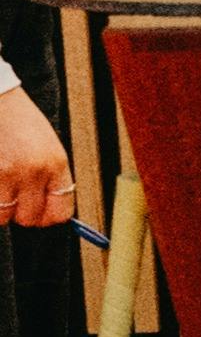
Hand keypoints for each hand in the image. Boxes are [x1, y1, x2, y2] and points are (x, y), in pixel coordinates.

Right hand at [0, 91, 70, 232]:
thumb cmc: (16, 118)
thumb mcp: (45, 145)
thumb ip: (49, 178)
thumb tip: (48, 211)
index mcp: (55, 163)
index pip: (60, 212)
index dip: (46, 217)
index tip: (38, 212)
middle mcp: (33, 171)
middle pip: (29, 218)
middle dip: (19, 211)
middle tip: (11, 194)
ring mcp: (6, 173)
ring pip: (3, 216)